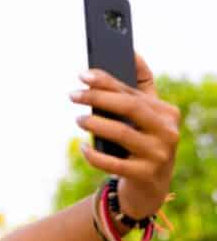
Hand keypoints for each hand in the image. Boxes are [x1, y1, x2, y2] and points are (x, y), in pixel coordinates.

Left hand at [70, 53, 179, 218]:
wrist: (148, 188)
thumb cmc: (142, 142)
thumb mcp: (145, 116)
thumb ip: (139, 86)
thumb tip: (132, 53)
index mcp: (166, 113)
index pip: (132, 92)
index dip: (106, 81)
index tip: (82, 75)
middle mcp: (167, 132)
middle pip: (129, 107)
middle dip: (98, 98)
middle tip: (73, 95)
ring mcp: (159, 155)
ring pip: (121, 133)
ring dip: (94, 124)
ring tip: (78, 119)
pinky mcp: (145, 175)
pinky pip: (113, 163)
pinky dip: (93, 155)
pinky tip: (82, 148)